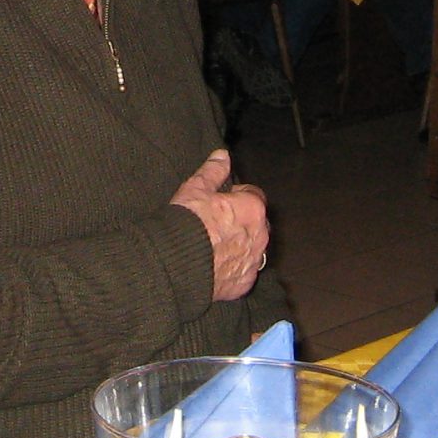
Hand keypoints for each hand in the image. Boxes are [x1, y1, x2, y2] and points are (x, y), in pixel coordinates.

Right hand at [171, 149, 269, 301]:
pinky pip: (244, 272)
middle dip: (243, 222)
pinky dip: (234, 268)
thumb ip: (213, 171)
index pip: (254, 196)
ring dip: (241, 246)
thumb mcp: (196, 188)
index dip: (238, 197)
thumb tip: (223, 155)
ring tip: (215, 247)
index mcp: (253, 208)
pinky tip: (214, 266)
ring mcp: (254, 261)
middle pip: (257, 224)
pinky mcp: (244, 282)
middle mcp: (260, 235)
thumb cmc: (187, 222)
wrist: (176, 263)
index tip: (222, 202)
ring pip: (253, 249)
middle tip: (217, 225)